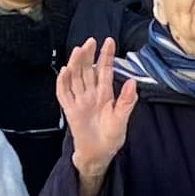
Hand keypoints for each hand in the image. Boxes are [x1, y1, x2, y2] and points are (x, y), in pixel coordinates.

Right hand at [57, 35, 139, 183]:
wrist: (98, 154)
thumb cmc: (111, 137)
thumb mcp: (122, 119)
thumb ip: (126, 101)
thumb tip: (132, 82)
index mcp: (105, 94)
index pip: (104, 71)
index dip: (106, 56)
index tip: (109, 41)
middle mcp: (91, 95)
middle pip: (87, 70)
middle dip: (88, 55)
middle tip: (90, 41)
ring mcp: (79, 101)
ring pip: (75, 78)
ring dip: (76, 64)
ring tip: (78, 50)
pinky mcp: (70, 110)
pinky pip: (64, 94)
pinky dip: (63, 82)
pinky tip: (65, 71)